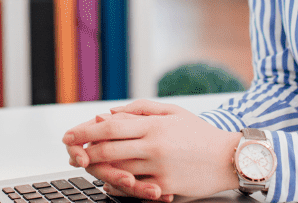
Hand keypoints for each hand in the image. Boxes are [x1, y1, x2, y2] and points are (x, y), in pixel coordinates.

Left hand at [63, 100, 243, 199]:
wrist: (229, 158)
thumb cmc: (200, 134)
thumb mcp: (172, 112)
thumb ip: (139, 109)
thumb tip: (109, 113)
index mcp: (154, 125)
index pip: (110, 127)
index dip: (85, 131)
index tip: (69, 135)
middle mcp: (153, 146)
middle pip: (108, 150)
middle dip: (84, 152)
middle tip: (71, 153)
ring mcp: (158, 168)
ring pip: (117, 170)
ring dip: (99, 169)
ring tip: (87, 165)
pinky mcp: (165, 185)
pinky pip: (134, 187)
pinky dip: (118, 184)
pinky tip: (109, 181)